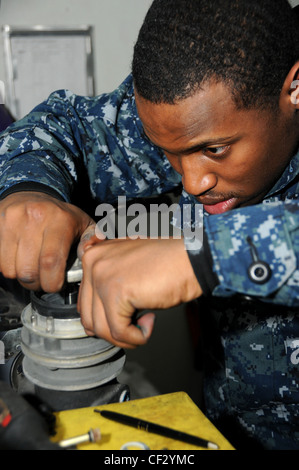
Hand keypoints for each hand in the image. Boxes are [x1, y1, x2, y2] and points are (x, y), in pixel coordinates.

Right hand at [0, 191, 93, 291]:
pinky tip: (18, 260)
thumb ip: (93, 239)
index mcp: (60, 220)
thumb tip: (87, 252)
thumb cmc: (60, 216)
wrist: (32, 193)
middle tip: (43, 280)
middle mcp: (35, 217)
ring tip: (31, 268)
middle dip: (36, 284)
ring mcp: (12, 219)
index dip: (52, 282)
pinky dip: (7, 267)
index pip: (51, 262)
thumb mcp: (84, 224)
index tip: (55, 285)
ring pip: (10, 269)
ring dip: (20, 276)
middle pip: (28, 271)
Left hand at [77, 233, 201, 348]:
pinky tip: (150, 322)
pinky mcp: (116, 292)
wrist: (192, 259)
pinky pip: (119, 332)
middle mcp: (93, 263)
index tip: (127, 317)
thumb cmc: (168, 263)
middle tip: (136, 325)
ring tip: (145, 323)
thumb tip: (96, 322)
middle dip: (114, 331)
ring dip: (125, 336)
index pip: (84, 303)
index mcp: (94, 256)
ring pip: (101, 329)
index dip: (106, 319)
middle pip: (89, 318)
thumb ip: (107, 287)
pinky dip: (137, 337)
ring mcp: (102, 276)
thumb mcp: (129, 270)